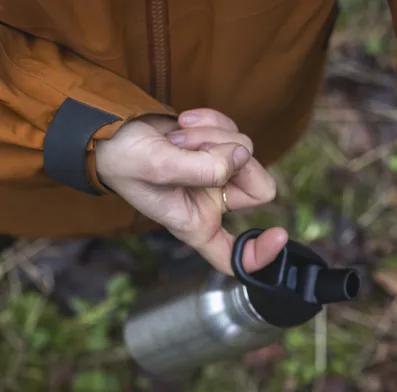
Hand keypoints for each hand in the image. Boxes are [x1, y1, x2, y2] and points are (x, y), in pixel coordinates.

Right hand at [96, 111, 287, 274]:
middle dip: (230, 156)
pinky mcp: (217, 147)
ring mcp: (217, 174)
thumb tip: (242, 155)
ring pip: (245, 151)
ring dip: (212, 134)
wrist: (109, 129)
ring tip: (178, 134)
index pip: (235, 256)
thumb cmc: (123, 159)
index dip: (261, 254)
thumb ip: (204, 168)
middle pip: (258, 185)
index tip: (279, 234)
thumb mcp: (158, 167)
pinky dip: (212, 122)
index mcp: (197, 224)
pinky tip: (185, 121)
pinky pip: (233, 132)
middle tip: (192, 145)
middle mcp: (212, 203)